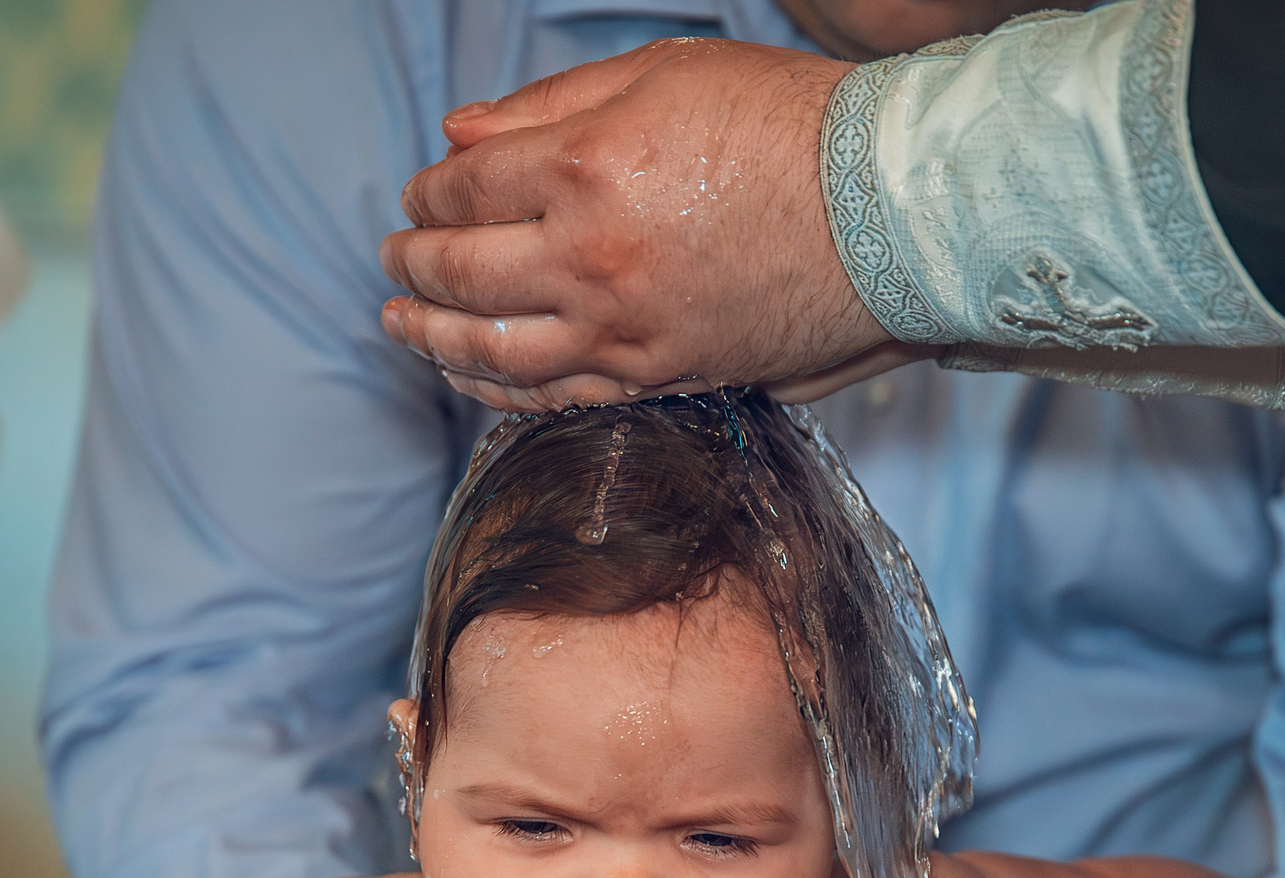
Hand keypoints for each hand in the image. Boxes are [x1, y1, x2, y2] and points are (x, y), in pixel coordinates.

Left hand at [380, 38, 910, 410]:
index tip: (421, 195)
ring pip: (493, 352)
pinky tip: (471, 375)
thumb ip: (550, 103)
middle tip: (393, 260)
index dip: (428, 194)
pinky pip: (556, 398)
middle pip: (462, 275)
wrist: (892, 211)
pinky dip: (499, 390)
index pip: (464, 191)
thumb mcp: (663, 72)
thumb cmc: (790, 125)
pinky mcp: (662, 375)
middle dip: (412, 265)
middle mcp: (592, 261)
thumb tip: (460, 136)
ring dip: (433, 338)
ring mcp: (625, 331)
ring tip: (402, 326)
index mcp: (585, 170)